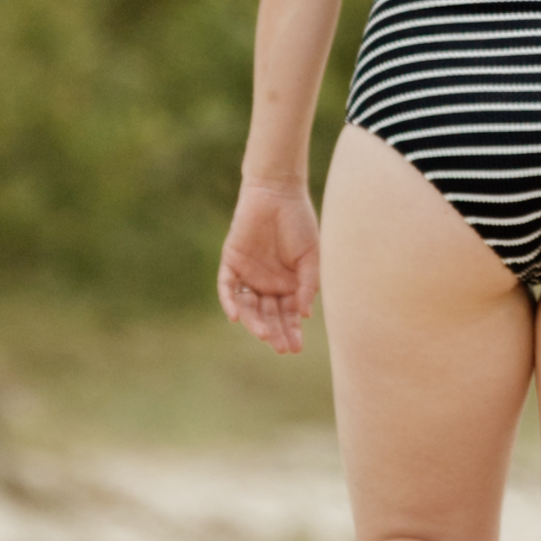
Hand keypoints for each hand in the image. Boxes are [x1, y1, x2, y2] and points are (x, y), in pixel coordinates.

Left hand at [218, 172, 317, 352]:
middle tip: (280, 347)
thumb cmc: (300, 223)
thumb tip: (305, 315)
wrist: (278, 192)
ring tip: (264, 334)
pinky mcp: (231, 262)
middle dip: (275, 332)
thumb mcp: (312, 256)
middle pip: (269, 315)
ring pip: (249, 306)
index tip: (295, 347)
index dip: (291, 331)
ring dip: (255, 322)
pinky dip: (230, 301)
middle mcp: (268, 284)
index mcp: (289, 284)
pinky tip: (235, 316)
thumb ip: (308, 284)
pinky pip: (228, 287)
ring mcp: (249, 274)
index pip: (288, 315)